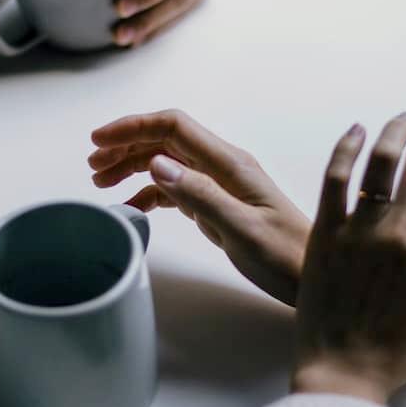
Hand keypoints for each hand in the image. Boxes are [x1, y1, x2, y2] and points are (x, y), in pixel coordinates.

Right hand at [89, 110, 309, 304]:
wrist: (313, 278)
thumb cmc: (284, 257)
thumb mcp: (241, 230)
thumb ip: (200, 196)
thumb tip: (157, 163)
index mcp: (230, 164)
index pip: (174, 127)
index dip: (133, 127)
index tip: (98, 141)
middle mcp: (224, 167)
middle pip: (166, 140)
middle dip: (127, 146)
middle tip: (93, 166)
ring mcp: (221, 186)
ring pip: (168, 162)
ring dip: (134, 167)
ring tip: (103, 183)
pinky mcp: (219, 206)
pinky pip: (178, 189)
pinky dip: (151, 193)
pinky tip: (133, 207)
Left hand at [291, 113, 405, 404]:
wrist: (344, 371)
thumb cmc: (398, 350)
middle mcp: (405, 232)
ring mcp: (363, 229)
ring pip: (382, 161)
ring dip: (397, 131)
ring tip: (403, 118)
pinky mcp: (326, 231)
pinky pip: (335, 177)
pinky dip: (346, 147)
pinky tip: (357, 130)